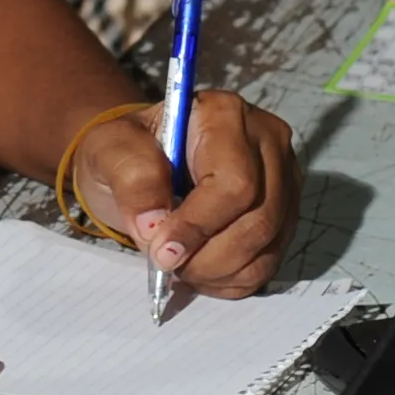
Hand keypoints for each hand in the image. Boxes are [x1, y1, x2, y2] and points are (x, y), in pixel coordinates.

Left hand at [68, 87, 299, 296]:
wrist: (140, 163)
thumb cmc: (127, 152)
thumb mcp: (110, 152)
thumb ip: (131, 178)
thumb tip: (153, 225)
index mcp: (225, 115)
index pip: (234, 182)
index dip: (199, 225)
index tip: (161, 251)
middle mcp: (267, 142)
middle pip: (259, 218)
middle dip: (207, 255)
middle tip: (165, 264)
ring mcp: (283, 180)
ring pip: (267, 245)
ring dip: (217, 270)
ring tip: (179, 265)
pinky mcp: (284, 214)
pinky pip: (268, 262)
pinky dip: (229, 279)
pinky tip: (199, 269)